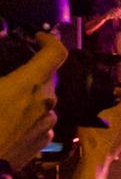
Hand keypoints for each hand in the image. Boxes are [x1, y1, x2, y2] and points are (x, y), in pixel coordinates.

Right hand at [0, 33, 67, 168]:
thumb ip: (0, 69)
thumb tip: (2, 63)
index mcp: (28, 84)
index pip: (56, 53)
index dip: (48, 40)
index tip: (37, 38)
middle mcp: (45, 101)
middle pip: (44, 78)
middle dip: (28, 74)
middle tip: (5, 79)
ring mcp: (47, 123)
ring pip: (42, 100)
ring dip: (27, 98)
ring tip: (2, 106)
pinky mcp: (45, 140)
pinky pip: (40, 120)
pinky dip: (28, 117)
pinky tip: (7, 124)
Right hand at [79, 89, 120, 164]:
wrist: (97, 157)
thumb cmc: (92, 136)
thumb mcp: (87, 117)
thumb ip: (92, 106)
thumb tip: (89, 98)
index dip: (120, 91)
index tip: (112, 91)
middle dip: (117, 103)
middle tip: (105, 103)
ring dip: (117, 114)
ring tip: (105, 115)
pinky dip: (118, 123)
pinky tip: (107, 126)